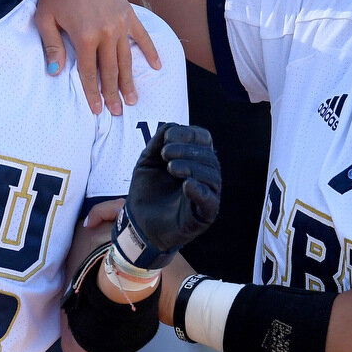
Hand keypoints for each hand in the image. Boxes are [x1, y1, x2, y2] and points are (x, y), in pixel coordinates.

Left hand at [33, 0, 160, 114]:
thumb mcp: (45, 18)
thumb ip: (52, 46)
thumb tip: (55, 72)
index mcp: (84, 37)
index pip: (89, 73)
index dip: (92, 93)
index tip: (97, 110)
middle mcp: (105, 34)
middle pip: (110, 71)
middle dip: (113, 93)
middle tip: (118, 111)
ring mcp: (120, 24)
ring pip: (126, 59)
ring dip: (129, 80)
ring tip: (133, 98)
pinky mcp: (128, 13)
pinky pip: (142, 37)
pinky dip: (149, 52)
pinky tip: (156, 66)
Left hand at [115, 124, 219, 269]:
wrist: (139, 225)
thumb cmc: (147, 193)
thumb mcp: (147, 162)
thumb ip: (157, 143)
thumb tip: (171, 127)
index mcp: (194, 160)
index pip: (204, 140)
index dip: (189, 134)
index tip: (168, 138)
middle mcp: (205, 175)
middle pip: (208, 156)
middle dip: (186, 150)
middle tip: (166, 153)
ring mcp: (207, 195)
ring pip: (212, 176)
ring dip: (191, 167)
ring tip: (171, 168)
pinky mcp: (204, 215)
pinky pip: (210, 200)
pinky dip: (200, 190)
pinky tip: (186, 184)